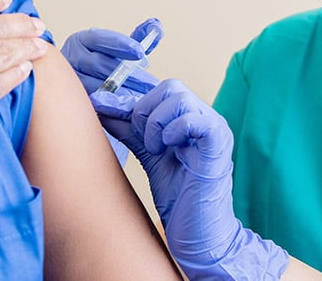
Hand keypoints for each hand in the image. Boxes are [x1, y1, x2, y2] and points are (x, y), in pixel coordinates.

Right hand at [61, 19, 162, 164]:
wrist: (79, 90)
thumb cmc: (103, 66)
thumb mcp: (120, 51)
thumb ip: (138, 38)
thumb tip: (155, 25)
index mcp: (82, 41)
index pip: (99, 38)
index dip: (121, 44)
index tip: (140, 51)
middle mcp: (71, 58)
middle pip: (100, 64)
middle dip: (129, 75)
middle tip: (151, 84)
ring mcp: (69, 81)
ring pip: (96, 86)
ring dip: (123, 93)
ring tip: (144, 99)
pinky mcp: (72, 102)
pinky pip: (93, 105)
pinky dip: (112, 107)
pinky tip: (129, 111)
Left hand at [92, 80, 288, 280]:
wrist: (199, 234)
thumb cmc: (179, 198)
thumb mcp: (148, 155)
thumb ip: (130, 130)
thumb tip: (102, 107)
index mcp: (192, 118)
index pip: (161, 89)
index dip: (132, 101)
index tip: (105, 110)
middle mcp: (206, 118)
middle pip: (171, 87)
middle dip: (144, 111)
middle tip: (143, 142)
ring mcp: (215, 129)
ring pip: (179, 98)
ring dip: (156, 123)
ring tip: (155, 150)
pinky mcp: (218, 144)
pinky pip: (194, 119)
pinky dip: (172, 131)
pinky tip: (166, 151)